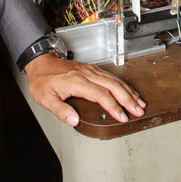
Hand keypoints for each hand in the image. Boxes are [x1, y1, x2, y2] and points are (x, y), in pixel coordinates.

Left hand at [24, 54, 145, 126]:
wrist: (41, 61)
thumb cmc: (42, 79)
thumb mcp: (45, 98)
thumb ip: (61, 110)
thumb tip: (74, 120)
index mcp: (77, 82)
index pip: (101, 95)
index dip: (114, 107)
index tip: (122, 117)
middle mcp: (87, 74)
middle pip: (113, 86)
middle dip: (128, 99)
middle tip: (139, 110)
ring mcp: (90, 70)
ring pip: (115, 80)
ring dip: (128, 91)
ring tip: (139, 102)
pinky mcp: (92, 69)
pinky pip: (111, 76)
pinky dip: (123, 84)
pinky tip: (128, 90)